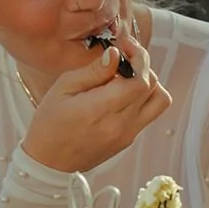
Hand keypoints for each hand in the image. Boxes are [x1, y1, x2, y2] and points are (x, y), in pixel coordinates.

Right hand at [22, 36, 171, 173]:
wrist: (49, 162)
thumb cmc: (50, 123)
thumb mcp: (64, 88)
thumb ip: (93, 71)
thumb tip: (115, 55)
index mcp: (100, 110)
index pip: (139, 80)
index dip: (139, 58)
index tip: (125, 46)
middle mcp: (120, 125)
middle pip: (152, 87)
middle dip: (142, 65)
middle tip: (124, 56)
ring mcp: (128, 135)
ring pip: (160, 101)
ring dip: (148, 83)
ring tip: (126, 76)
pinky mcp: (129, 140)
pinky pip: (149, 113)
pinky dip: (143, 97)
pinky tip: (122, 92)